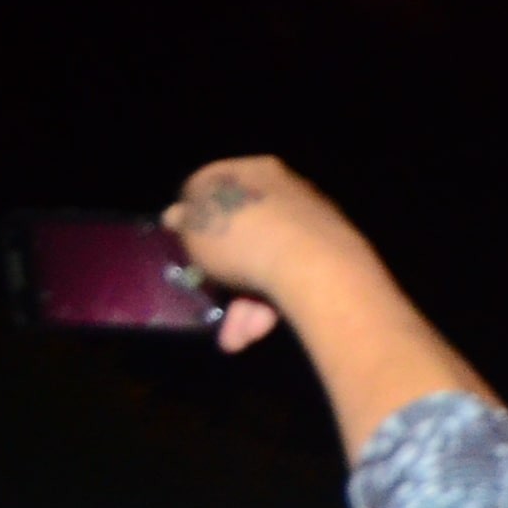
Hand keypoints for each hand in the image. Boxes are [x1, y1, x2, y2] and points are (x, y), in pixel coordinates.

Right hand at [164, 156, 490, 457]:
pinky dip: (269, 308)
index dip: (197, 210)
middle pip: (243, 232)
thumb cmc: (238, 234)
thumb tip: (178, 214)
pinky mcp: (329, 259)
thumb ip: (186, 220)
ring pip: (266, 264)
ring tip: (233, 338)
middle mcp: (288, 192)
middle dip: (222, 273)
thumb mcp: (195, 225)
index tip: (184, 236)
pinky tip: (251, 334)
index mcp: (256, 170)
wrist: (311, 263)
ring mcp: (311, 226)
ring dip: (244, 304)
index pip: (218, 182)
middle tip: (206, 293)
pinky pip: (289, 281)